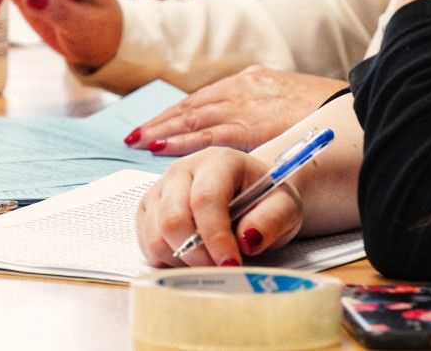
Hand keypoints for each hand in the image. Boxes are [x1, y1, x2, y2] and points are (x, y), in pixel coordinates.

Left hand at [125, 66, 346, 155]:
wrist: (363, 107)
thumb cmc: (331, 114)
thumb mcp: (293, 107)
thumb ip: (267, 115)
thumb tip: (249, 135)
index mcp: (252, 82)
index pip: (204, 99)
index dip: (176, 114)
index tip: (154, 126)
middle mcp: (244, 88)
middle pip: (192, 106)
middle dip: (161, 122)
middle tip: (134, 135)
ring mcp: (248, 103)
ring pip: (193, 116)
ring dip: (163, 130)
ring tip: (139, 141)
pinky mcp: (255, 122)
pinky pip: (210, 132)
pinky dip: (183, 140)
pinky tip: (161, 146)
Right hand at [137, 147, 302, 266]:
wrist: (251, 192)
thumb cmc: (266, 198)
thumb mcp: (285, 207)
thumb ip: (270, 220)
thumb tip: (246, 240)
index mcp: (218, 160)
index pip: (206, 199)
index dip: (216, 237)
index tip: (232, 264)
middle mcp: (182, 169)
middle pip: (173, 218)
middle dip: (198, 255)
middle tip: (222, 270)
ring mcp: (161, 186)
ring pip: (155, 233)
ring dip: (181, 259)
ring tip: (209, 262)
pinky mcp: (148, 206)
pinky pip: (145, 241)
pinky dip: (166, 258)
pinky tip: (191, 257)